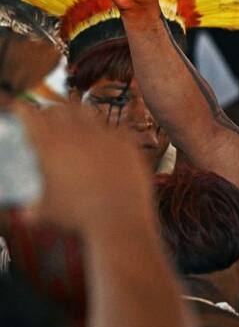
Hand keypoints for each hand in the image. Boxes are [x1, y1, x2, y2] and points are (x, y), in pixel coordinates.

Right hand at [13, 103, 154, 233]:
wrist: (119, 217)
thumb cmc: (78, 217)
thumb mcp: (46, 213)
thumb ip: (32, 209)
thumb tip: (26, 214)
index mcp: (49, 145)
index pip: (29, 115)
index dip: (24, 111)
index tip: (22, 110)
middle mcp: (75, 134)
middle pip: (60, 109)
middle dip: (53, 111)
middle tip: (51, 118)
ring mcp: (103, 135)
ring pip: (88, 112)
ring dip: (80, 115)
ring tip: (79, 123)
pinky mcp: (126, 143)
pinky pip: (118, 128)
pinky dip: (111, 132)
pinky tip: (110, 137)